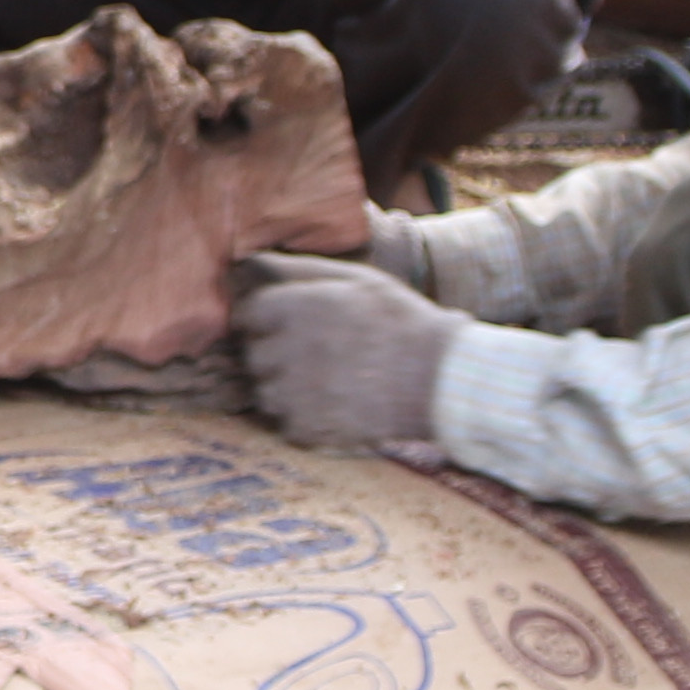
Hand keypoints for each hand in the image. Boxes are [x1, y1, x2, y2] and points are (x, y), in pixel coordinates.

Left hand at [233, 250, 460, 463]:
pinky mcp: (310, 429)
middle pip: (255, 355)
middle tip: (317, 356)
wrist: (442, 379)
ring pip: (266, 393)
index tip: (290, 326)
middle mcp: (289, 350)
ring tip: (329, 382)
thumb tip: (251, 260)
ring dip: (287, 390)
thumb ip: (301, 269)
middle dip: (276, 355)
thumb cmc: (401, 322)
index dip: (268, 320)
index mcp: (296, 308)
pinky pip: (287, 425)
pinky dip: (305, 420)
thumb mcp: (357, 279)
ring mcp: (297, 394)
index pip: (248, 314)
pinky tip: (338, 406)